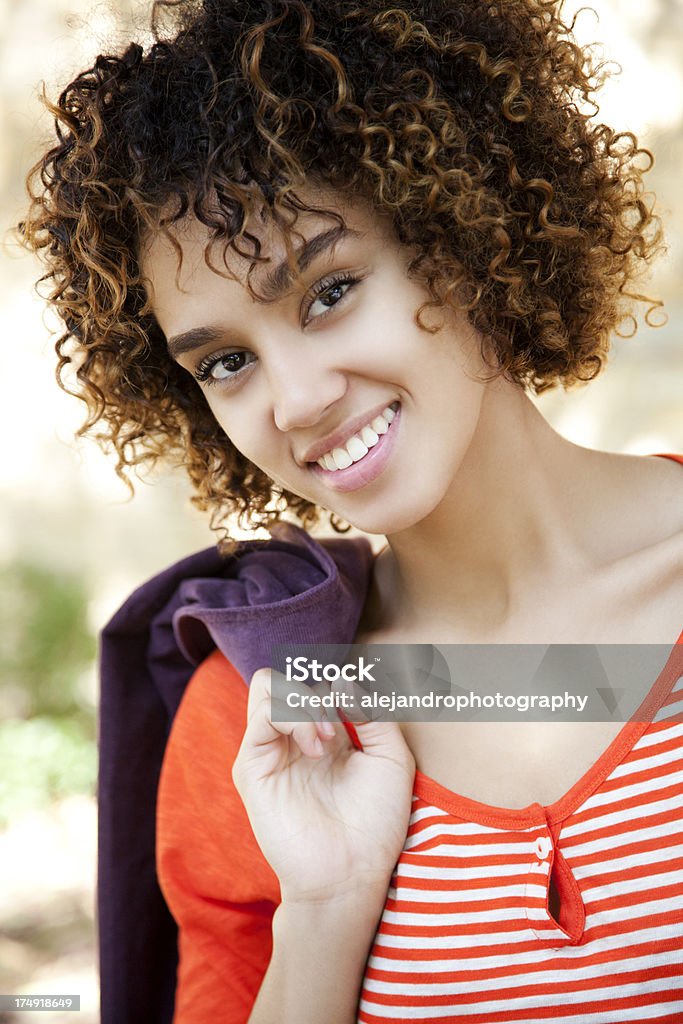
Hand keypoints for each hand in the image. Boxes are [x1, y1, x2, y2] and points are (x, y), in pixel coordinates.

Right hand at [232, 668, 415, 906]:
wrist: (352, 873)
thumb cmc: (376, 823)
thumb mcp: (392, 757)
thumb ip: (374, 712)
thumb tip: (342, 679)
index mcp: (325, 733)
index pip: (315, 681)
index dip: (341, 682)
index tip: (365, 708)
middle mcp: (293, 738)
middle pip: (286, 677)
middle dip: (319, 688)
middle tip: (343, 724)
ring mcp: (270, 750)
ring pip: (267, 685)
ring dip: (306, 700)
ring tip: (330, 736)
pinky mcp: (252, 768)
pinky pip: (261, 715)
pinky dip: (293, 717)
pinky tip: (317, 749)